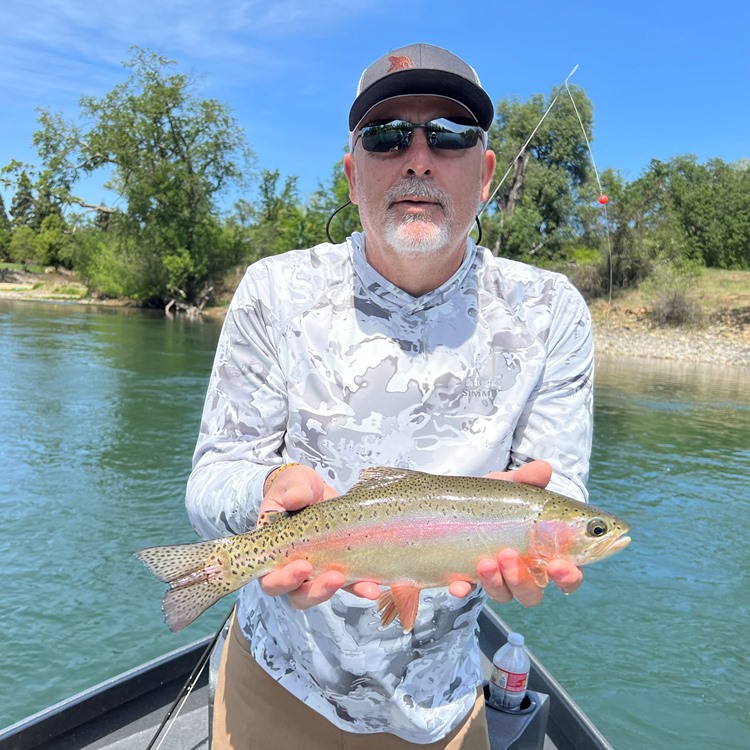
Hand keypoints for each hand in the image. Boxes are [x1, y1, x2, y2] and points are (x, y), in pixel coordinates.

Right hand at [258, 464, 380, 607]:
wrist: (316, 489)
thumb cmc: (296, 488)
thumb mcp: (293, 482)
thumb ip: (294, 489)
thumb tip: (295, 499)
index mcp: (272, 551)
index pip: (270, 577)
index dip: (284, 579)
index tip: (303, 566)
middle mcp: (291, 567)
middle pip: (297, 593)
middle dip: (315, 591)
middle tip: (334, 578)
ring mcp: (317, 569)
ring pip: (322, 593)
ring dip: (339, 592)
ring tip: (361, 586)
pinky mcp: (340, 566)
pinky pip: (349, 584)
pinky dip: (361, 587)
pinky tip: (374, 587)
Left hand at [447, 460, 583, 605]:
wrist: (452, 502)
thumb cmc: (492, 499)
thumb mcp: (507, 487)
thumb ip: (526, 480)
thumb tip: (544, 468)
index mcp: (543, 552)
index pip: (566, 574)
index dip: (568, 576)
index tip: (558, 565)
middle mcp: (522, 571)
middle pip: (534, 592)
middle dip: (524, 580)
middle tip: (509, 555)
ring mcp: (494, 578)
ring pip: (505, 594)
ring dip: (497, 582)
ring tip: (485, 561)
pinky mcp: (466, 578)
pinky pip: (467, 592)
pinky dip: (463, 589)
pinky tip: (458, 584)